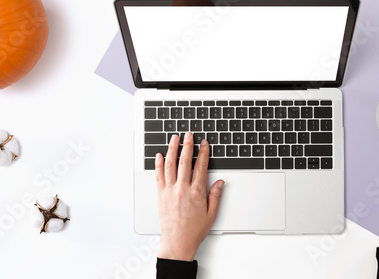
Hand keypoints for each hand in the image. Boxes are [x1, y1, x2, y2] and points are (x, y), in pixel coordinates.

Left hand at [155, 132, 224, 260]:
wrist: (177, 242)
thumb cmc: (193, 231)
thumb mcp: (211, 214)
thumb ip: (215, 196)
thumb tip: (219, 182)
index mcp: (196, 193)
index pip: (200, 167)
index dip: (203, 153)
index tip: (204, 144)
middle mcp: (182, 189)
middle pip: (185, 161)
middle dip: (187, 145)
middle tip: (189, 134)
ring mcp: (169, 191)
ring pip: (170, 165)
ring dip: (172, 150)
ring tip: (174, 138)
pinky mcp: (160, 195)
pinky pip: (159, 176)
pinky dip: (159, 164)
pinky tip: (160, 156)